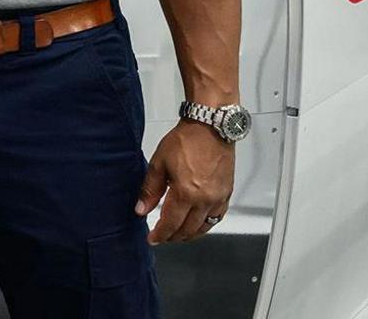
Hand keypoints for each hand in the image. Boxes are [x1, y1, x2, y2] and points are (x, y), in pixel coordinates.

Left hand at [136, 120, 234, 243]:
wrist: (210, 128)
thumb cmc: (185, 141)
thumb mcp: (159, 164)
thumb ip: (150, 190)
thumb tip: (141, 209)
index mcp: (186, 194)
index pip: (171, 224)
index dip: (160, 235)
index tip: (152, 239)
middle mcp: (205, 200)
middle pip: (188, 230)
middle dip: (173, 237)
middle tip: (163, 237)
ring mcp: (218, 198)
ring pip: (204, 227)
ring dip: (189, 234)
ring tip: (177, 234)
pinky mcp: (227, 194)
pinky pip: (217, 218)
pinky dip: (206, 225)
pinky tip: (198, 224)